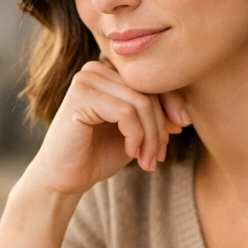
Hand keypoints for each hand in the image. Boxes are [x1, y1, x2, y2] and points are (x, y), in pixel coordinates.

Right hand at [24, 61, 189, 197]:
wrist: (64, 178)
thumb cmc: (97, 155)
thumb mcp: (135, 134)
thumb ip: (156, 119)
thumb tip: (183, 116)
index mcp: (110, 71)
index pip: (153, 79)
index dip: (173, 104)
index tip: (179, 132)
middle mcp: (96, 68)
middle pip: (149, 90)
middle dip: (160, 126)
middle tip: (159, 156)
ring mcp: (86, 79)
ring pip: (140, 102)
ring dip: (150, 136)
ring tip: (147, 159)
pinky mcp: (80, 96)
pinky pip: (125, 112)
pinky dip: (135, 136)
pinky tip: (130, 152)